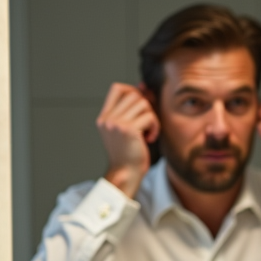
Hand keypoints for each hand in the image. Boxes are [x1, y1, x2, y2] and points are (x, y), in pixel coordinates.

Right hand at [96, 83, 160, 197]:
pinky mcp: (128, 130)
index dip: (133, 90)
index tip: (142, 105)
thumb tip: (143, 86)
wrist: (126, 175)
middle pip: (134, 94)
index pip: (117, 88)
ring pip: (143, 103)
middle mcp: (108, 119)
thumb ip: (132, 109)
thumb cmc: (130, 154)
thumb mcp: (128, 129)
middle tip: (148, 123)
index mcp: (104, 118)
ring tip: (148, 132)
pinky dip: (155, 127)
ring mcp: (116, 124)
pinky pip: (149, 116)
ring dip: (152, 117)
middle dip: (147, 106)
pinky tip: (150, 139)